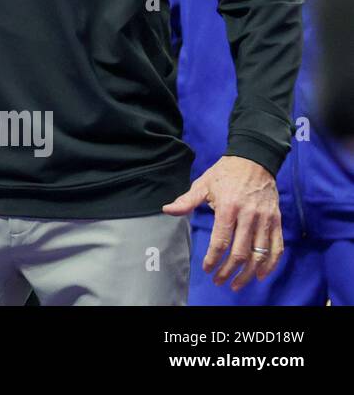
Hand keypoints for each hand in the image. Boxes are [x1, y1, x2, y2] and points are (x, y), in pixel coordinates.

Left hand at [163, 155, 283, 289]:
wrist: (255, 160)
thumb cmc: (225, 173)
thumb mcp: (203, 184)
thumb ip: (186, 201)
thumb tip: (167, 210)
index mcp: (228, 208)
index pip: (221, 241)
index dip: (213, 259)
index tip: (207, 269)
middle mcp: (249, 216)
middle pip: (241, 253)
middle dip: (229, 271)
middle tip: (219, 281)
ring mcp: (265, 220)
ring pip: (259, 254)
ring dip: (249, 274)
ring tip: (237, 284)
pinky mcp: (276, 221)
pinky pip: (277, 247)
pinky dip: (271, 264)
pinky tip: (261, 275)